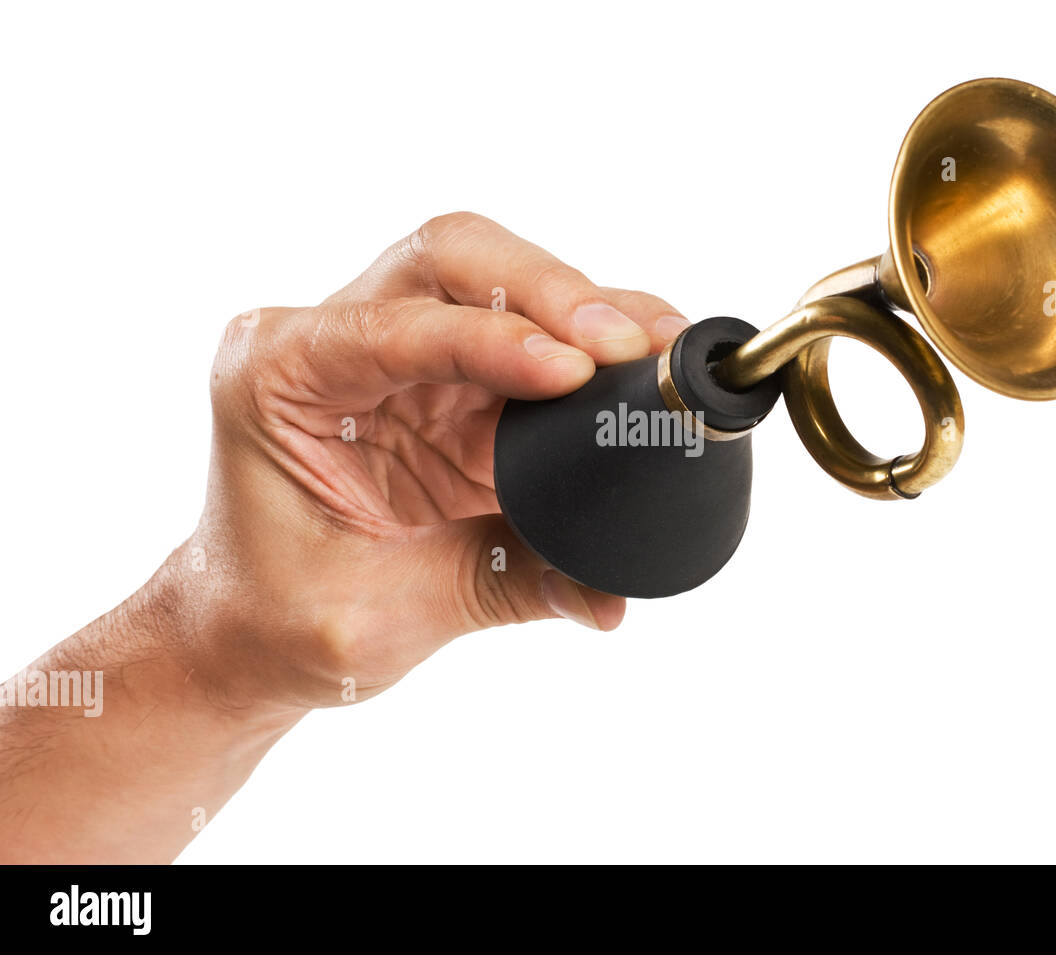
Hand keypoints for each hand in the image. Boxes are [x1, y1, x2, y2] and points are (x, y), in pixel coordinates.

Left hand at [196, 212, 690, 711]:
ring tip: (659, 347)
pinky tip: (645, 363)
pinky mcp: (458, 381)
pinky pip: (536, 337)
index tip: (574, 370)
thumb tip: (610, 594)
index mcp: (279, 374)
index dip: (495, 340)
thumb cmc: (282, 615)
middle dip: (549, 289)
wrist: (255, 633)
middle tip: (627, 344)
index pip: (401, 326)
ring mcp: (402, 352)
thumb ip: (501, 588)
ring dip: (585, 309)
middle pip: (453, 260)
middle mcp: (337, 339)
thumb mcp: (380, 612)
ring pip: (503, 280)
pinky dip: (593, 346)